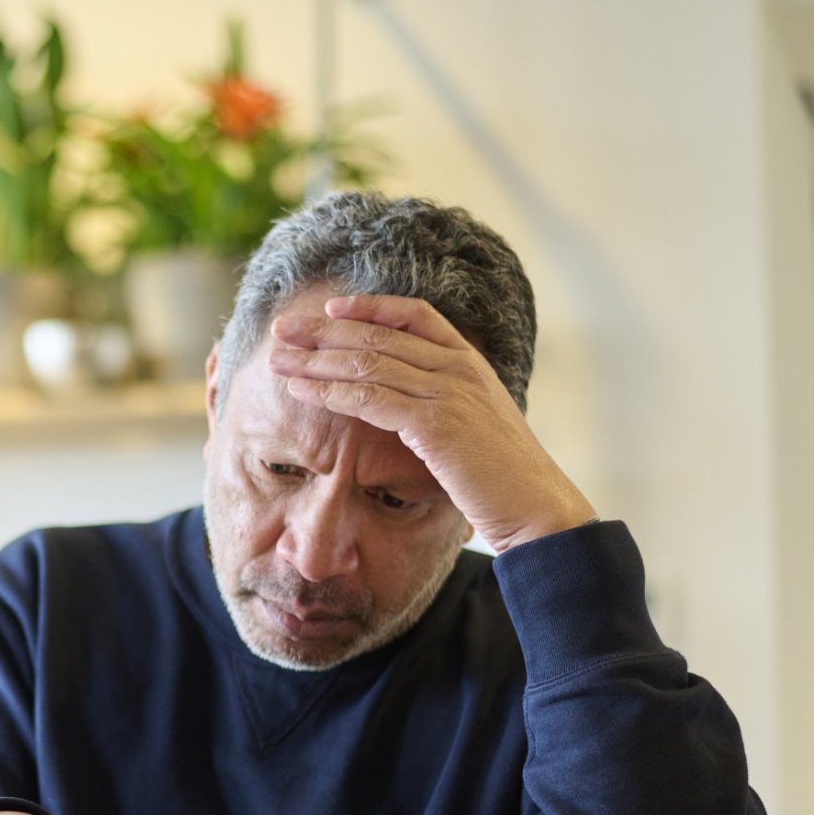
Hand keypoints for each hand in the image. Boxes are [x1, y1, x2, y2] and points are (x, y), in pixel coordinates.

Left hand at [267, 293, 594, 552]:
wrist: (536, 507)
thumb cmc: (502, 478)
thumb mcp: (475, 426)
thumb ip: (443, 405)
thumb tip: (405, 407)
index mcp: (469, 362)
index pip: (414, 314)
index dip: (369, 307)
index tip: (330, 307)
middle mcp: (458, 368)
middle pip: (378, 335)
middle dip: (323, 330)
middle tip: (282, 329)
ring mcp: (448, 392)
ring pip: (367, 362)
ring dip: (315, 359)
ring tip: (277, 360)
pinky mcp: (435, 423)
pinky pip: (370, 398)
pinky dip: (330, 392)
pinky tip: (301, 391)